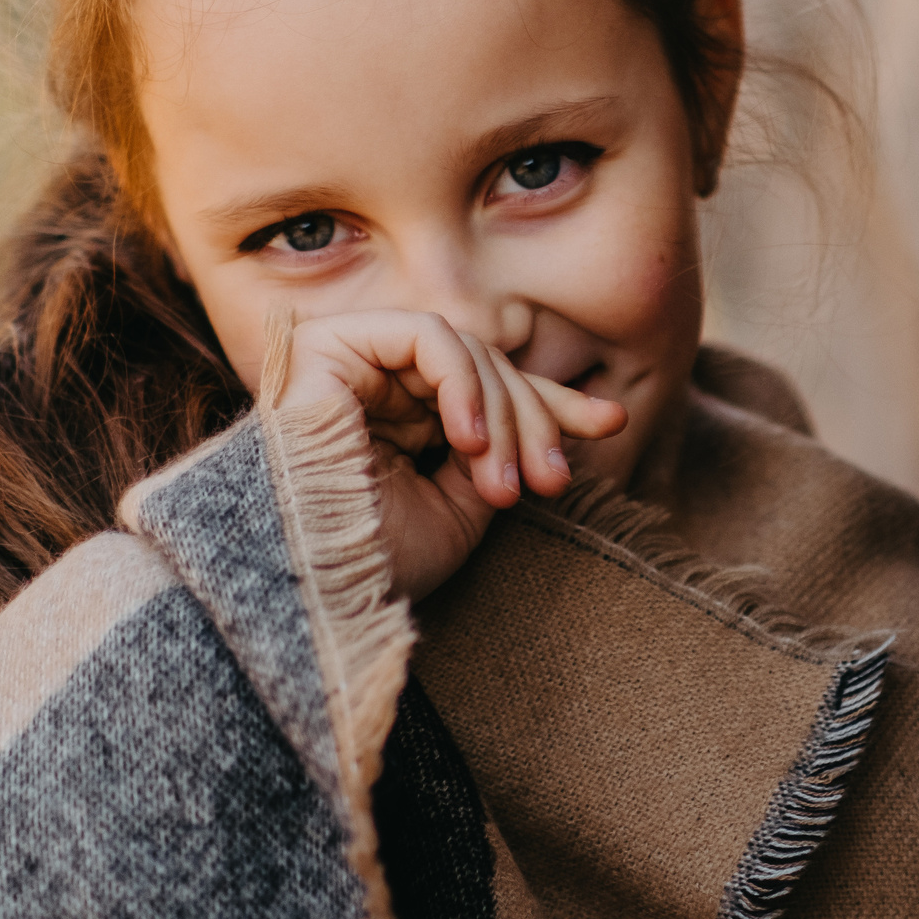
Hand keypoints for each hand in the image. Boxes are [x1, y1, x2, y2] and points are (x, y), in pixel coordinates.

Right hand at [275, 309, 627, 600]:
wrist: (307, 583)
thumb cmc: (374, 563)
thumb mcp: (459, 511)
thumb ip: (498, 456)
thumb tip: (556, 419)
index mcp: (398, 424)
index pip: (487, 394)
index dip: (551, 405)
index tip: (611, 421)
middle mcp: (374, 386)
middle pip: (487, 369)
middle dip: (535, 421)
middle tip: (551, 480)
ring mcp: (352, 361)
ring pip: (467, 352)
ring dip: (504, 416)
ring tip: (503, 485)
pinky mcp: (331, 344)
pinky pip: (428, 335)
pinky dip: (465, 382)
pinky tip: (469, 439)